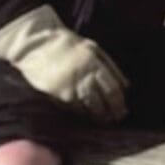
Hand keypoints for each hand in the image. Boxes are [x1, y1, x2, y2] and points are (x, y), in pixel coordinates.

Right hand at [0, 5, 126, 121]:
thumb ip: (110, 67)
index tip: (123, 110)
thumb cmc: (69, 45)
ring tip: (103, 120)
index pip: (111, 89)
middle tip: (116, 119)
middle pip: (100, 102)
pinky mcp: (56, 94)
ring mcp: (68, 87)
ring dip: (97, 116)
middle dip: (110, 113)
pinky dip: (82, 113)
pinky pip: (72, 108)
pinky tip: (87, 115)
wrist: (38, 44)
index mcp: (93, 64)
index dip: (119, 103)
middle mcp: (82, 77)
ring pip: (87, 108)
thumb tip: (126, 87)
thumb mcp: (93, 49)